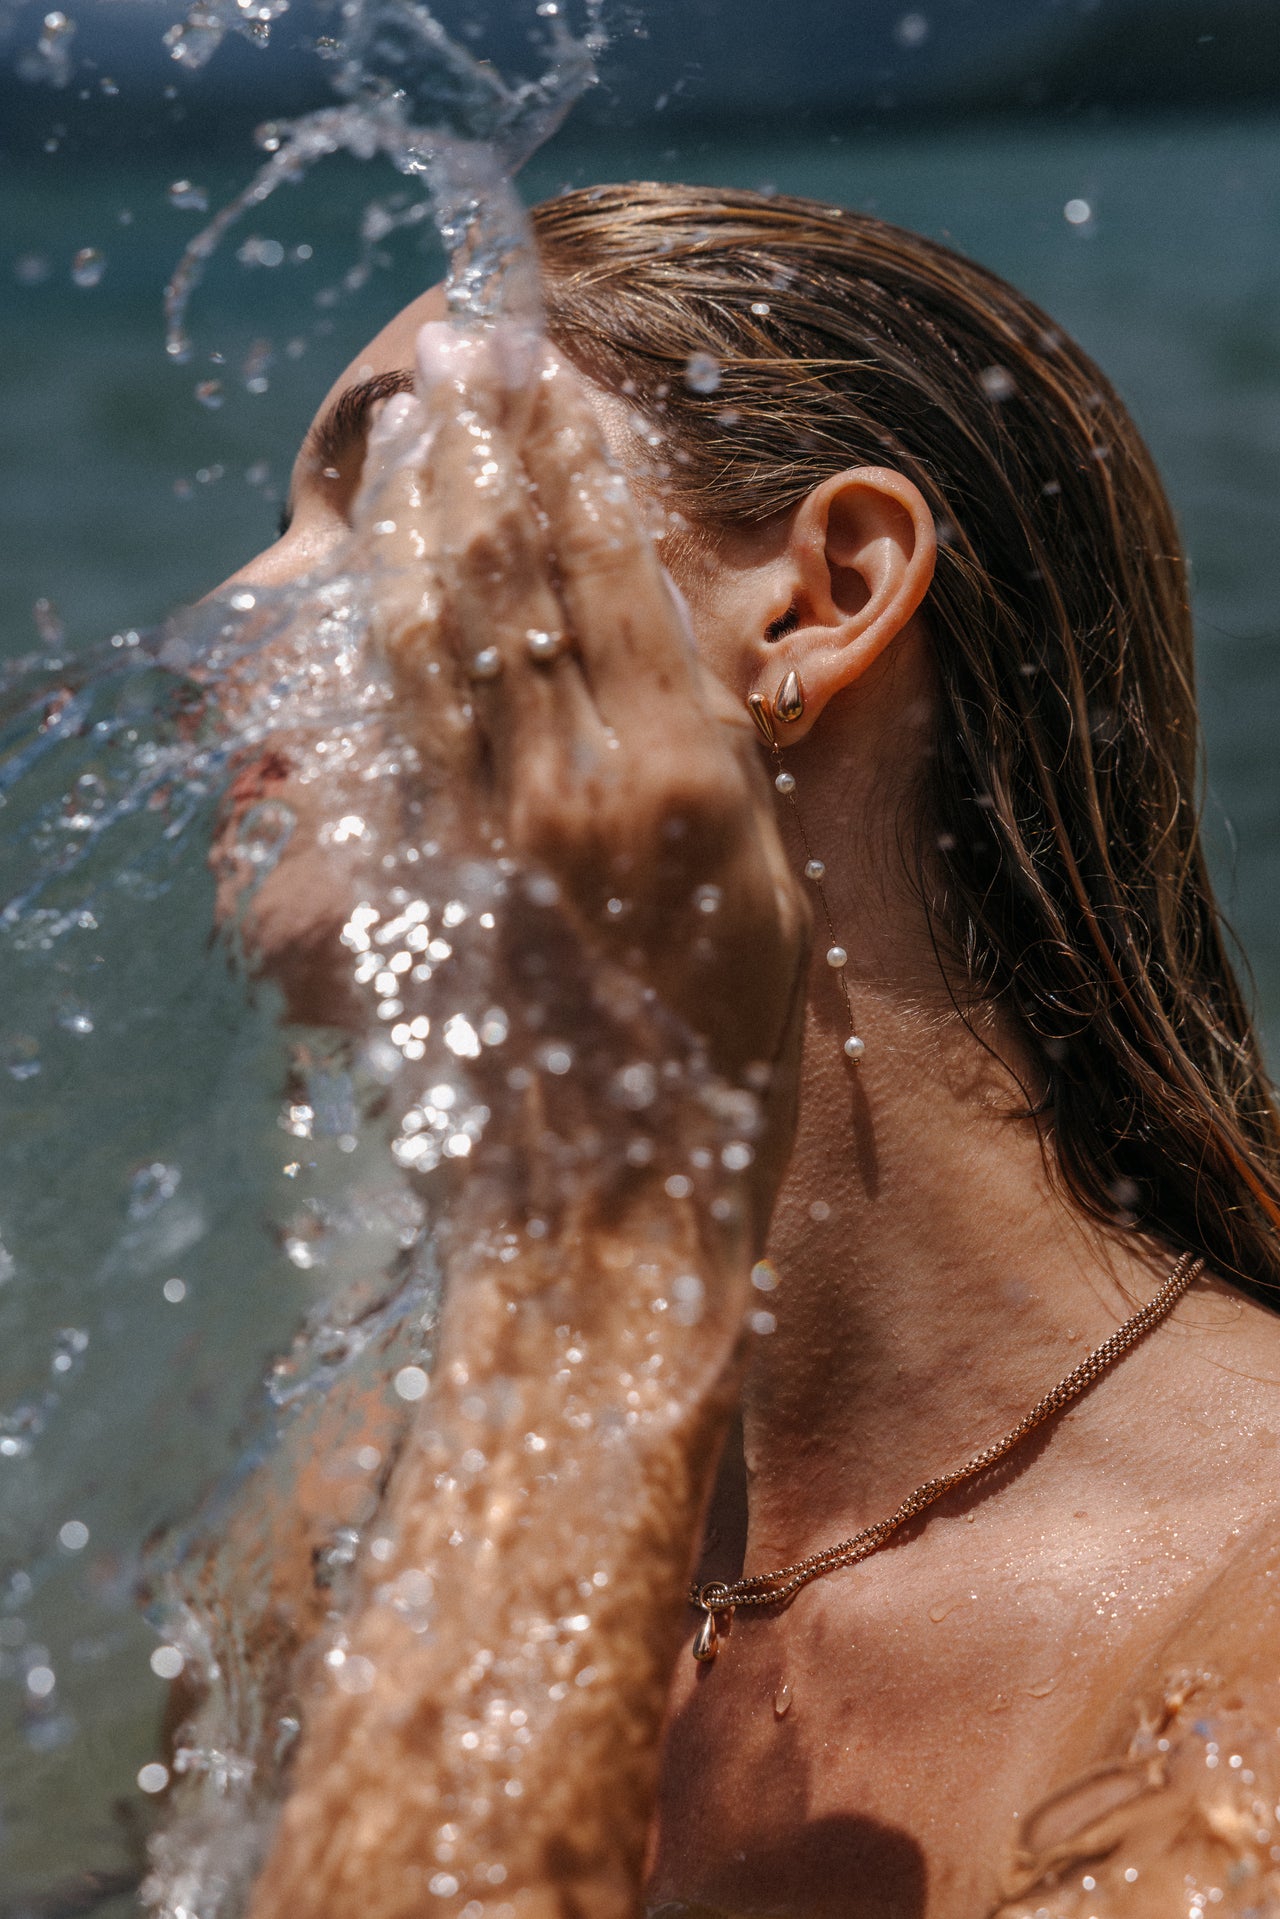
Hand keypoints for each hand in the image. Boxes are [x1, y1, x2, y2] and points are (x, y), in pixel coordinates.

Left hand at [352, 322, 808, 1238]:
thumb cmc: (720, 1070)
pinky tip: (387, 564)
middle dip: (488, 451)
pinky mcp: (429, 875)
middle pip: (516, 578)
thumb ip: (719, 766)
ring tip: (418, 425)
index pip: (616, 579)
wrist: (610, 1207)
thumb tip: (667, 649)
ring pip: (441, 632)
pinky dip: (392, 623)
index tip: (556, 381)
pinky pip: (403, 720)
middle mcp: (579, 788)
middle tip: (467, 356)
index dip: (578, 466)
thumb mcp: (772, 903)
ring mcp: (489, 830)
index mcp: (689, 787)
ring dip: (424, 514)